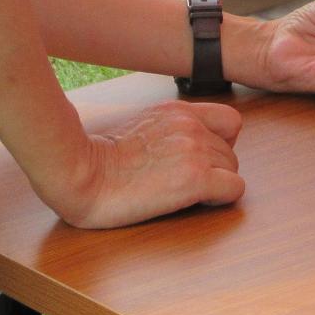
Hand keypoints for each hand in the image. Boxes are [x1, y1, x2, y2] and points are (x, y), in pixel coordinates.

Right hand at [39, 100, 243, 228]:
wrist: (81, 173)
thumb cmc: (98, 160)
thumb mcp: (139, 126)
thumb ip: (168, 129)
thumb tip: (181, 149)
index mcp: (177, 111)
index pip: (229, 121)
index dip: (221, 143)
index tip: (201, 160)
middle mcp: (190, 126)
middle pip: (231, 152)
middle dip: (215, 171)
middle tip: (185, 185)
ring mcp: (194, 151)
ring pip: (233, 170)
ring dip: (215, 185)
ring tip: (184, 195)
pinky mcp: (195, 179)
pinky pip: (234, 188)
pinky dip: (221, 199)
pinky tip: (195, 203)